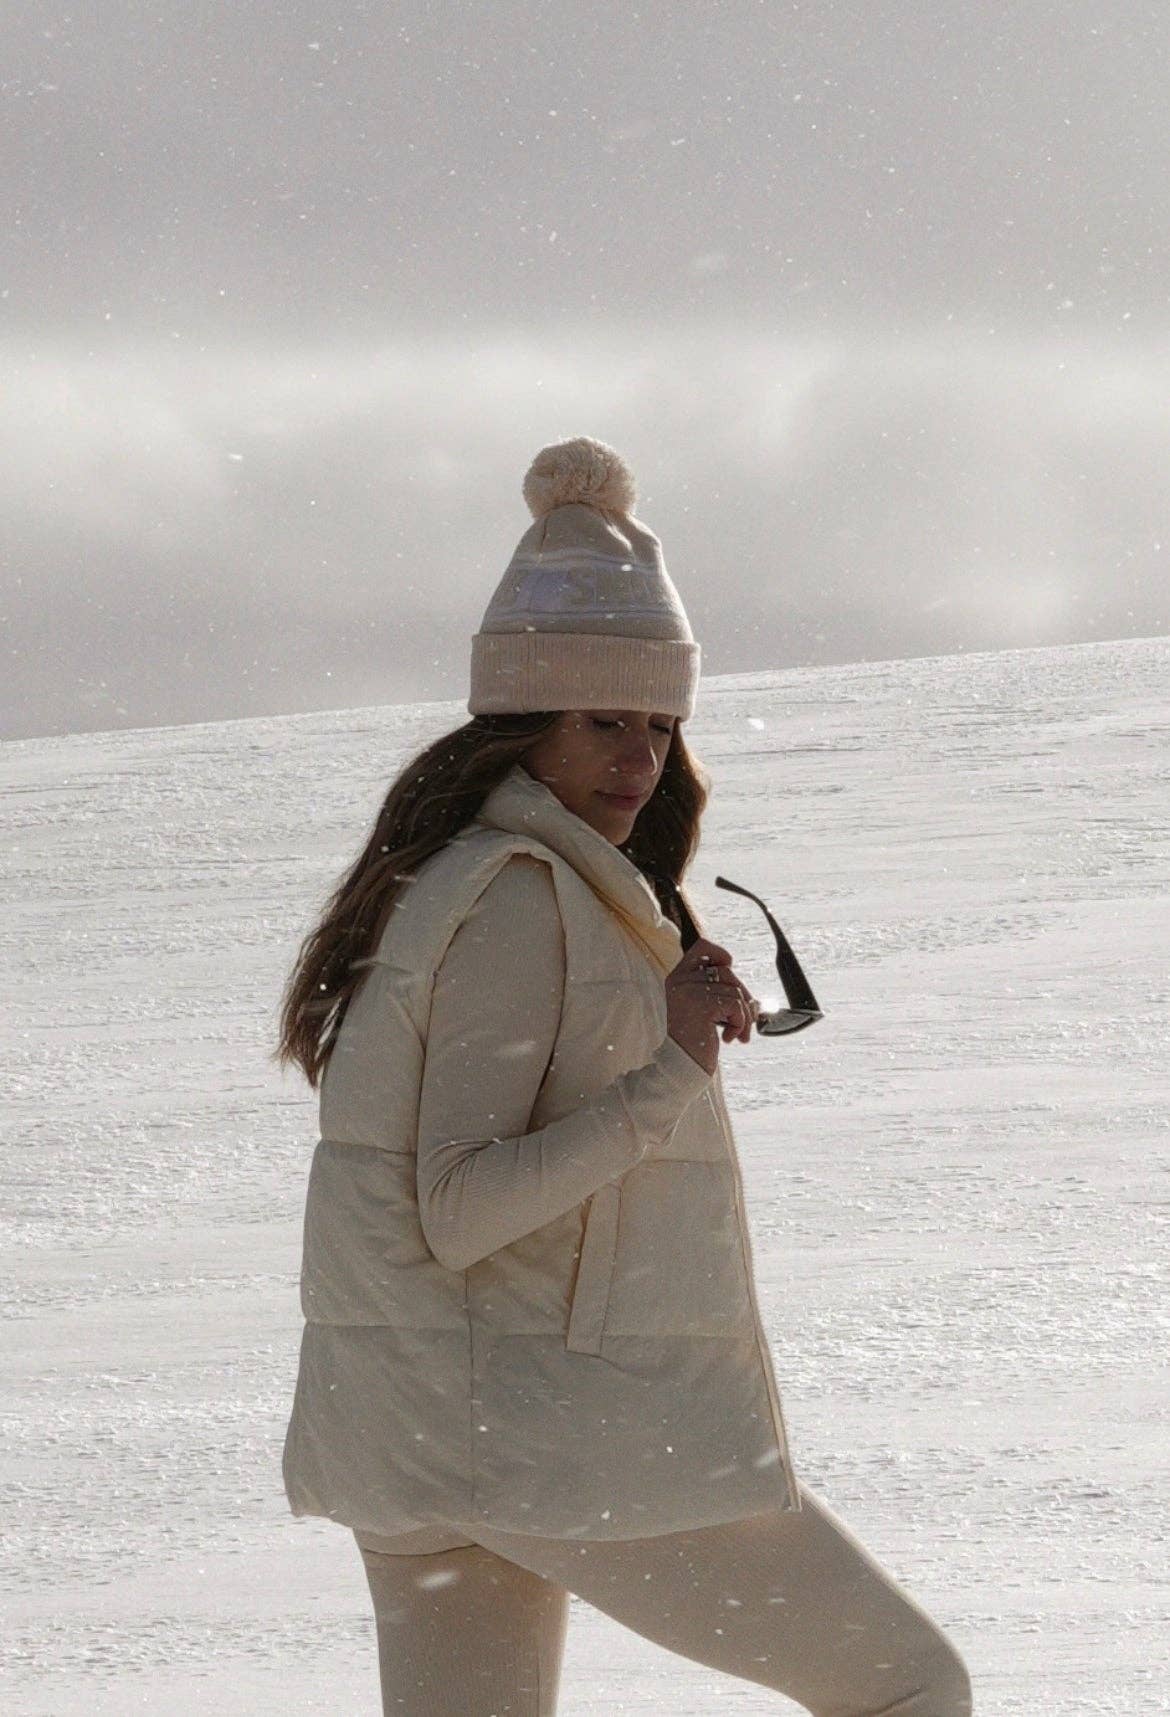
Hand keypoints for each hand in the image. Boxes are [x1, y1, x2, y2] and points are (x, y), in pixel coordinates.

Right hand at [664, 937, 759, 1075]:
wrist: (680, 1066)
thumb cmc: (694, 1041)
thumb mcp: (701, 1010)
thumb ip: (717, 993)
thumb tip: (752, 998)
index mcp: (677, 978)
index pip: (702, 948)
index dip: (720, 954)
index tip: (729, 970)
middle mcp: (680, 981)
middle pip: (727, 973)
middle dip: (742, 996)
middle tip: (743, 1020)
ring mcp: (690, 992)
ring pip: (736, 991)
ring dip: (743, 1016)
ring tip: (737, 1033)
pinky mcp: (702, 1006)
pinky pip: (736, 1006)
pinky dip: (740, 1024)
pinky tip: (730, 1039)